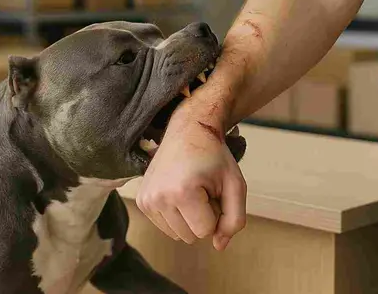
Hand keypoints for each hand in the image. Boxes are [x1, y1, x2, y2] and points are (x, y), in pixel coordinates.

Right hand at [136, 96, 246, 250]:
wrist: (188, 131)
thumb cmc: (214, 157)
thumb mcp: (235, 185)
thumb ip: (234, 220)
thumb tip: (218, 246)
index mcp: (182, 192)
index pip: (206, 232)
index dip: (216, 213)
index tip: (213, 189)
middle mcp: (159, 197)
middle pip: (191, 237)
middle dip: (203, 217)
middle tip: (203, 188)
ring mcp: (146, 200)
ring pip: (178, 235)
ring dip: (190, 217)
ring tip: (192, 189)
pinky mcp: (142, 201)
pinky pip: (166, 227)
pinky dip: (177, 215)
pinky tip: (179, 191)